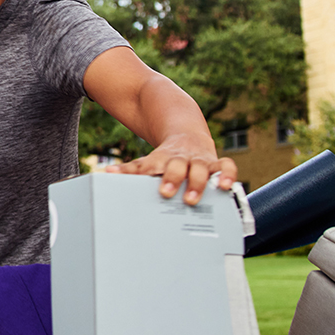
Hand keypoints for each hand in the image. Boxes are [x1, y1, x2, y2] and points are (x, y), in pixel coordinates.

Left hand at [104, 135, 235, 205]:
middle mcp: (181, 158)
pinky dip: (227, 175)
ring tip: (192, 198)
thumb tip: (107, 175)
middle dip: (172, 178)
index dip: (143, 173)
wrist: (187, 136)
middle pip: (177, 165)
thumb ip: (132, 170)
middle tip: (165, 192)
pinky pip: (226, 166)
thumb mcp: (150, 162)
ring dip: (197, 182)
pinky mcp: (215, 163)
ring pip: (200, 168)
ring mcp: (199, 160)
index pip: (150, 165)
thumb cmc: (167, 157)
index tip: (141, 184)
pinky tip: (225, 187)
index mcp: (162, 158)